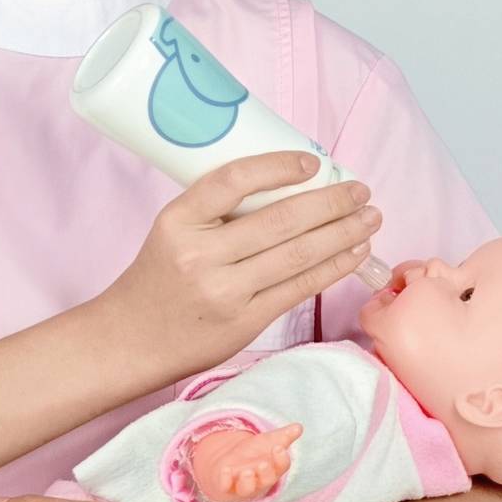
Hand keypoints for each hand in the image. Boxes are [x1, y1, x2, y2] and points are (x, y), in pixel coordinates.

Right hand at [102, 151, 379, 384]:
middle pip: (280, 220)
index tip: (312, 162)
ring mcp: (225, 292)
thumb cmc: (158, 277)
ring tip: (369, 219)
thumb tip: (289, 186)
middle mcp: (201, 255)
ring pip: (298, 255)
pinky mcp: (245, 321)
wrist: (131, 339)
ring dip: (343, 233)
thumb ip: (218, 211)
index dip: (278, 167)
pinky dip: (333, 268)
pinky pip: (299, 288)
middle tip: (360, 190)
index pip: (234, 180)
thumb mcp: (173, 230)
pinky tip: (353, 253)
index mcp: (179, 221)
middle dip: (331, 202)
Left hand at [191, 422, 302, 501]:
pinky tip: (226, 469)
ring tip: (247, 471)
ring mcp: (242, 484)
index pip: (281, 466)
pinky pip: (225, 486)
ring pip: (246, 488)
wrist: (231, 461)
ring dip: (247, 481)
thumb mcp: (269, 441)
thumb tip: (298, 426)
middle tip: (263, 464)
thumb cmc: (255, 453)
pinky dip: (225, 480)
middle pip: (266, 480)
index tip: (278, 448)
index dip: (281, 459)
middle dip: (265, 473)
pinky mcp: (225, 485)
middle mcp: (259, 480)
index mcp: (273, 469)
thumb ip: (284, 436)